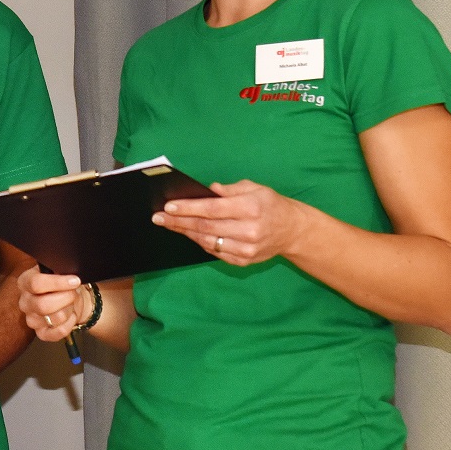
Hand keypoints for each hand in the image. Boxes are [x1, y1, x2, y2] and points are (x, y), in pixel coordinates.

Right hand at [17, 266, 85, 341]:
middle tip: (74, 293)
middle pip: (43, 305)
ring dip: (69, 309)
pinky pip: (59, 332)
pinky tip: (70, 315)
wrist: (68, 299)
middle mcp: (25, 302)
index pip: (35, 283)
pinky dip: (70, 323)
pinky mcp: (41, 333)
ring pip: (55, 318)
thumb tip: (67, 274)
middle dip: (66, 298)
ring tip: (70, 303)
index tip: (74, 280)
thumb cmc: (62, 284)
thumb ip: (58, 271)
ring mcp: (31, 319)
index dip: (58, 282)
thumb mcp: (58, 271)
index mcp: (25, 282)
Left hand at [153, 179, 310, 266]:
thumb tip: (207, 190)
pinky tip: (188, 234)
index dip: (188, 208)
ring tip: (168, 225)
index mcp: (251, 207)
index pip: (212, 209)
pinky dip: (200, 242)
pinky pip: (214, 252)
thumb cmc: (271, 205)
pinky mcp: (243, 261)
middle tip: (158, 217)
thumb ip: (230, 189)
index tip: (168, 206)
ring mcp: (246, 249)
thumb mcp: (255, 188)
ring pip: (207, 241)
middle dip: (178, 221)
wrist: (292, 230)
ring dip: (185, 233)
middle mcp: (249, 230)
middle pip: (205, 226)